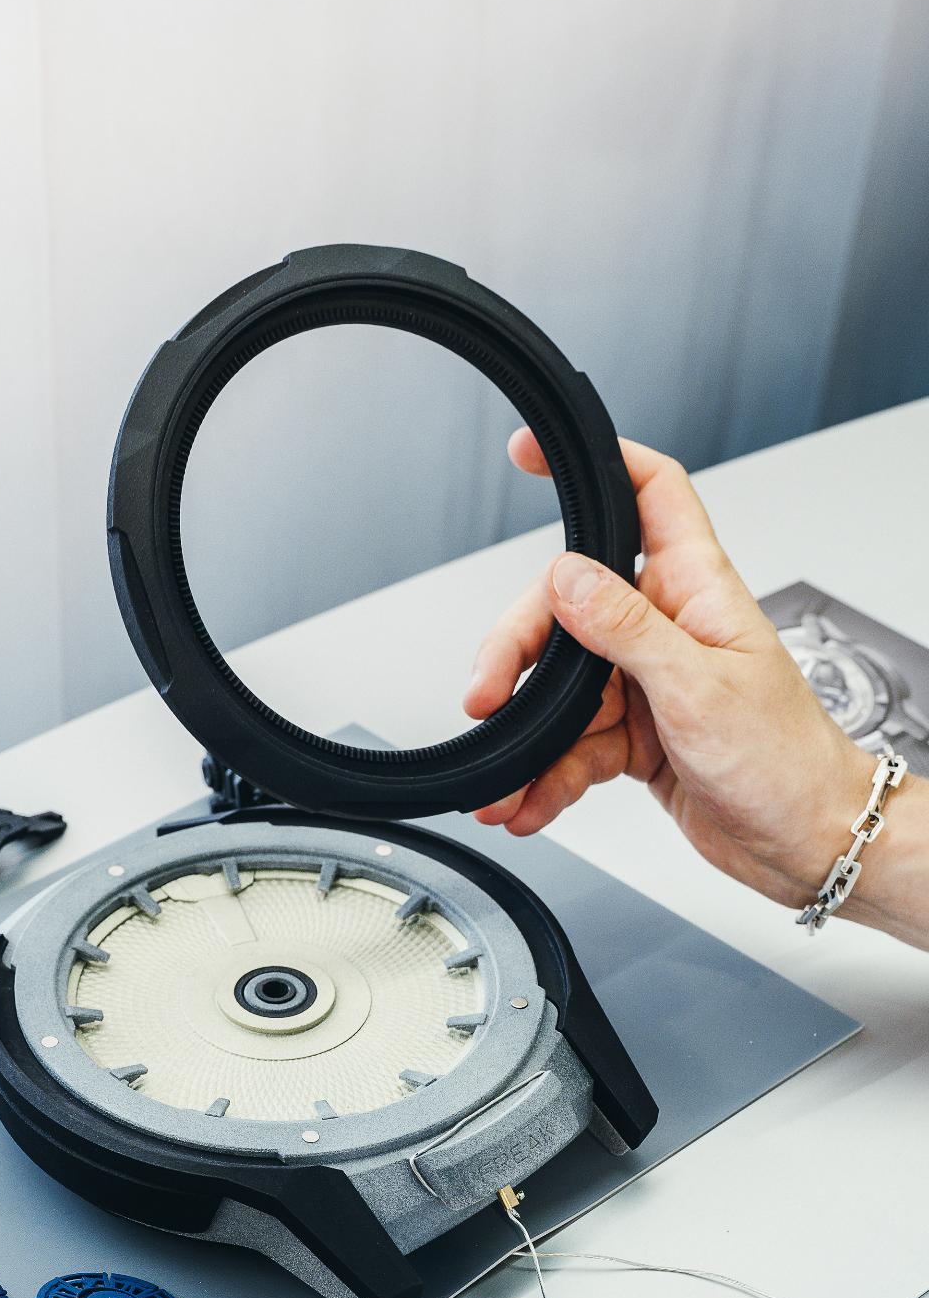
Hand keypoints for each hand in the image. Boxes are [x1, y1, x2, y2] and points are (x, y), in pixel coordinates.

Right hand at [462, 429, 874, 908]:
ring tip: (506, 780)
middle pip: (566, 612)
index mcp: (695, 589)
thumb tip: (566, 575)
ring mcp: (646, 682)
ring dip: (527, 740)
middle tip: (489, 698)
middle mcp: (666, 627)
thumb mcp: (699, 688)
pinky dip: (545, 777)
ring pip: (560, 691)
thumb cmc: (785, 760)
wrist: (808, 841)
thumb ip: (626, 628)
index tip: (531, 456)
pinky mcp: (634, 735)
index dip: (597, 461)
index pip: (648, 495)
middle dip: (518, 658)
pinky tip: (530, 801)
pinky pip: (571, 745)